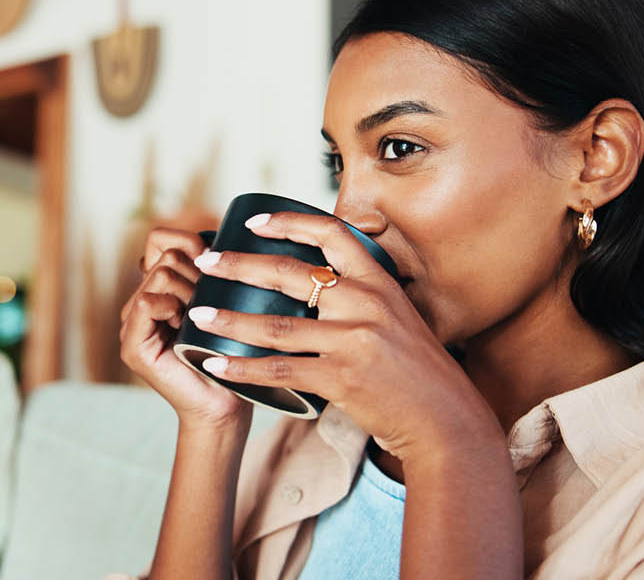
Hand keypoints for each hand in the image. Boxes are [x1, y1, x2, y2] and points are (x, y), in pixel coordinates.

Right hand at [120, 228, 250, 428]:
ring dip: (190, 292)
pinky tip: (184, 325)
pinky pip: (146, 302)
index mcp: (159, 288)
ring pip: (160, 274)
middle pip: (166, 254)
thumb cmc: (234, 353)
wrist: (226, 405)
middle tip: (211, 305)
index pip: (161, 238)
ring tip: (200, 319)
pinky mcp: (132, 346)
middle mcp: (140, 302)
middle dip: (197, 274)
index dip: (190, 244)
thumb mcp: (225, 301)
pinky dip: (170, 307)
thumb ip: (212, 270)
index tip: (214, 269)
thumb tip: (215, 240)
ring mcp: (132, 324)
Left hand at [188, 212, 501, 460]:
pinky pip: (280, 371)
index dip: (290, 222)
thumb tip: (317, 281)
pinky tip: (215, 365)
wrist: (445, 421)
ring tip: (198, 315)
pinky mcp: (342, 378)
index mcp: (379, 282)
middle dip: (238, 265)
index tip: (253, 222)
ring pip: (275, 326)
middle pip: (289, 274)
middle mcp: (366, 303)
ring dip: (229, 320)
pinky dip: (242, 369)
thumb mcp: (397, 318)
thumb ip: (361, 297)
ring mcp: (354, 340)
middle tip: (204, 263)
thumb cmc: (416, 371)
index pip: (331, 234)